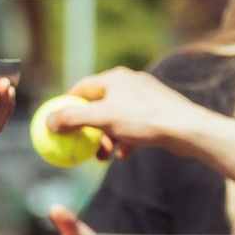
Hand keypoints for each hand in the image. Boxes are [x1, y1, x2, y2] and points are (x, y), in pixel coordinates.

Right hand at [47, 68, 212, 156]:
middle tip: (83, 147)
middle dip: (88, 129)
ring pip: (115, 118)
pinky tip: (126, 155)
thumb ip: (72, 119)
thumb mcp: (102, 119)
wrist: (186, 129)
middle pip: (98, 106)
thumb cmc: (144, 120)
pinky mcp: (157, 111)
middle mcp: (129, 83)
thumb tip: (48, 121)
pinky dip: (125, 140)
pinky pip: (132, 126)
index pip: (81, 88)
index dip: (66, 106)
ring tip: (105, 156)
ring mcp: (144, 97)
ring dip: (105, 138)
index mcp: (114, 78)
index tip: (57, 124)